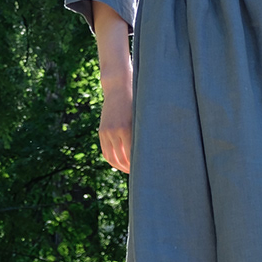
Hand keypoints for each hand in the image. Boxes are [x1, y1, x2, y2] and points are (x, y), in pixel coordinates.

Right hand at [91, 2, 133, 172]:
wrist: (118, 86)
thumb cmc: (138, 98)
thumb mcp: (145, 113)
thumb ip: (149, 130)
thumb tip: (160, 148)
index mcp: (127, 128)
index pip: (133, 155)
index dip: (140, 166)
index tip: (149, 172)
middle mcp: (115, 131)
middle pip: (123, 159)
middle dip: (131, 169)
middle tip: (142, 175)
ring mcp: (106, 132)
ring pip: (112, 158)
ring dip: (121, 167)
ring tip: (131, 171)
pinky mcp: (102, 131)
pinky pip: (105, 152)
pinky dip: (112, 160)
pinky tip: (121, 164)